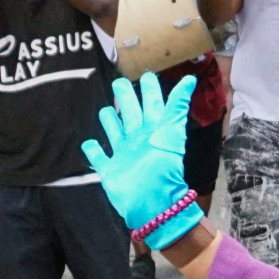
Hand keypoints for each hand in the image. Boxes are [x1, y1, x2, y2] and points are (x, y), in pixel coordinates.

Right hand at [81, 73, 202, 250]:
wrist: (152, 202)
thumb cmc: (164, 167)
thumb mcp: (172, 133)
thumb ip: (178, 106)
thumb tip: (190, 79)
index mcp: (154, 131)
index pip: (153, 105)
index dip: (151, 91)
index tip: (147, 76)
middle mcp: (139, 140)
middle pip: (131, 114)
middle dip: (127, 98)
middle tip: (120, 82)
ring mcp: (124, 155)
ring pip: (115, 132)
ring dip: (110, 121)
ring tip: (106, 110)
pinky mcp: (110, 170)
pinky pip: (99, 157)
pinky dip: (93, 150)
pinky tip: (88, 143)